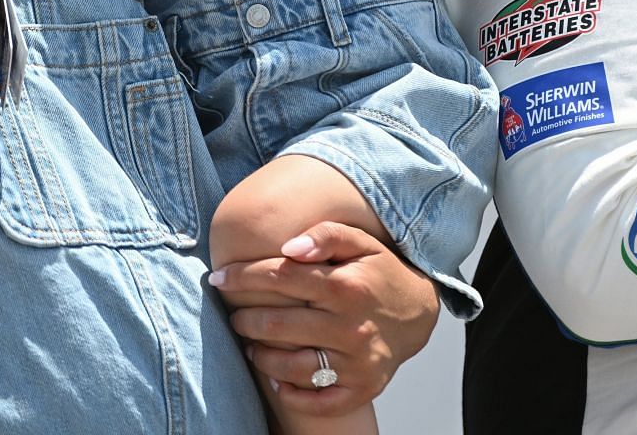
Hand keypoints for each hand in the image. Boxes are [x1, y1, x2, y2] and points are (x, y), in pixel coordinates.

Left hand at [213, 221, 439, 417]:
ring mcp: (357, 362)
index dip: (243, 277)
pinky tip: (277, 379)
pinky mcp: (361, 389)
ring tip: (251, 345)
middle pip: (278, 326)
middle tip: (235, 315)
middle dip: (245, 319)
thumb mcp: (360, 242)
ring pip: (291, 367)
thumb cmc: (378, 273)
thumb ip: (326, 235)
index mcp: (347, 286)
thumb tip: (288, 247)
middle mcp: (351, 326)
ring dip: (261, 357)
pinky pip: (317, 402)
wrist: (417, 314)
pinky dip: (291, 393)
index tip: (219, 277)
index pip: (282, 277)